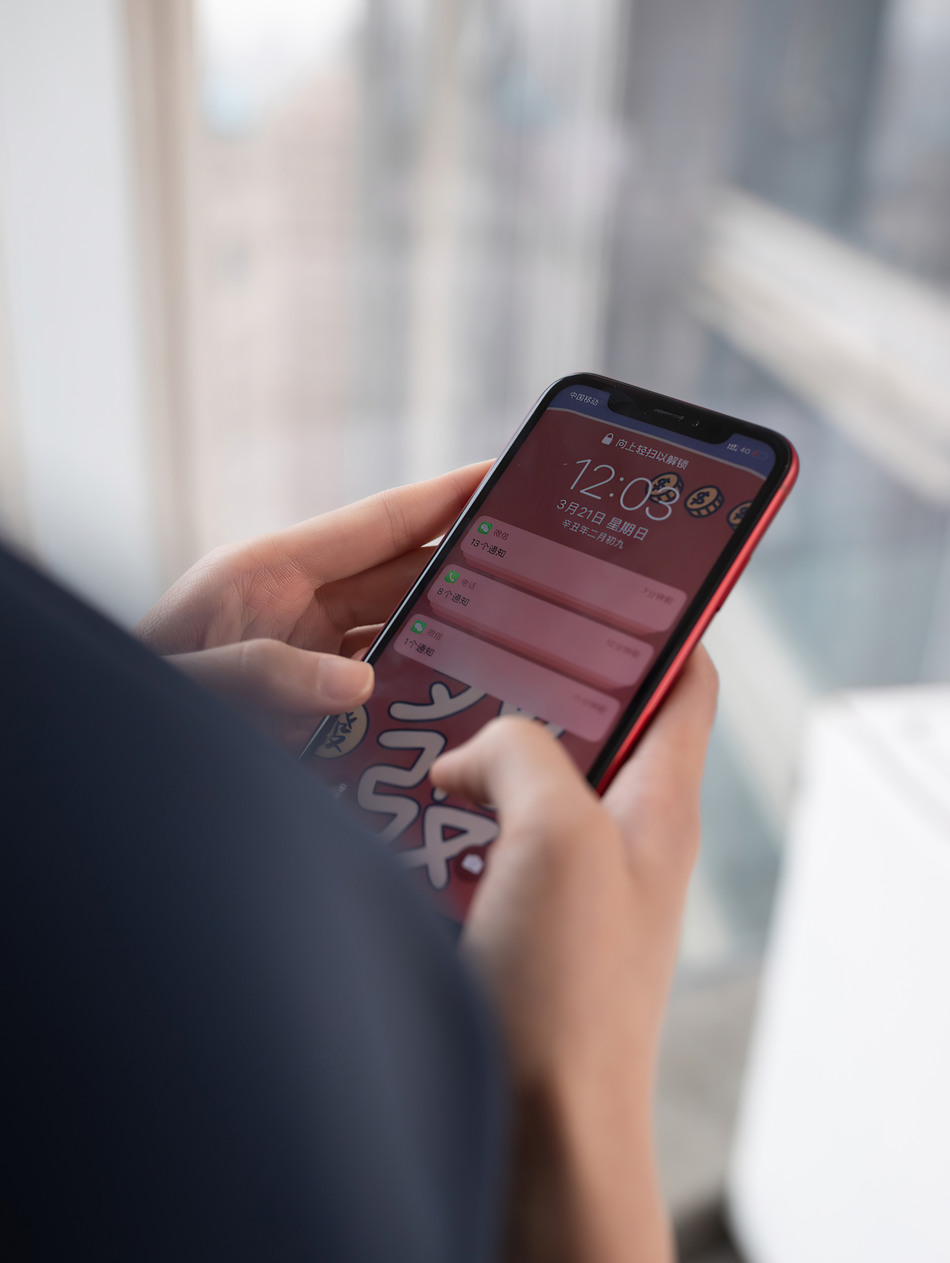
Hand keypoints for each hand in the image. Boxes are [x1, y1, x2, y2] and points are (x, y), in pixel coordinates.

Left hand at [137, 462, 490, 747]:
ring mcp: (303, 650)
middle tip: (533, 572)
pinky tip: (451, 707)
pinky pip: (374, 686)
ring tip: (510, 645)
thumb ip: (262, 676)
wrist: (109, 744)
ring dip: (443, 639)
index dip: (440, 497)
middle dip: (461, 572)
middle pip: (398, 575)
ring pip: (394, 632)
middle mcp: (294, 603)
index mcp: (267, 569)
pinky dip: (412, 692)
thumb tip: (356, 685)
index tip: (499, 474)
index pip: (374, 522)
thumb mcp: (189, 678)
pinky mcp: (306, 697)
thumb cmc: (135, 687)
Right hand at [430, 649, 717, 1262]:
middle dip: (525, 686)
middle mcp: (618, 843)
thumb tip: (467, 759)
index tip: (588, 579)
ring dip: (466, 762)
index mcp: (658, 807)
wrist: (534, 1144)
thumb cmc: (568, 998)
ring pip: (519, 791)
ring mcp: (564, 891)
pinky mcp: (511, 934)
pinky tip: (383, 818)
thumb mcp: (557, 838)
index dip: (651, 624)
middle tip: (456, 648)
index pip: (684, 683)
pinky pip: (475, 855)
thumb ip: (519, 755)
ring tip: (402, 729)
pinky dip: (435, 828)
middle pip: (589, 730)